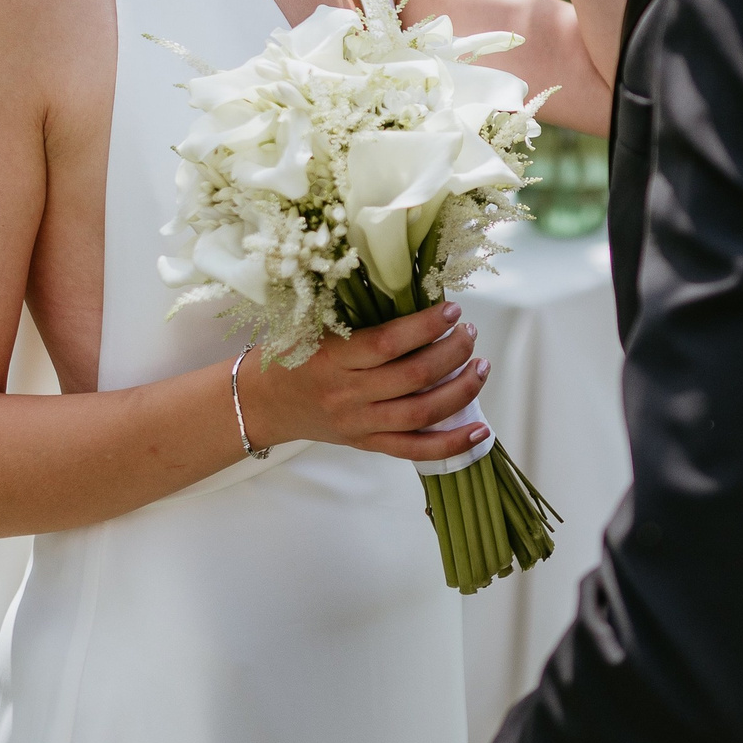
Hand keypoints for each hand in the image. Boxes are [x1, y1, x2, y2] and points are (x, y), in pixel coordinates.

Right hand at [234, 300, 488, 462]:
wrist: (261, 403)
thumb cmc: (291, 355)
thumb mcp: (315, 325)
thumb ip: (359, 315)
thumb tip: (415, 292)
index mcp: (334, 359)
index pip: (387, 344)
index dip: (425, 327)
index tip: (451, 311)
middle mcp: (348, 395)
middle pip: (413, 379)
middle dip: (452, 353)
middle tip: (470, 333)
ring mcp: (360, 424)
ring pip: (421, 414)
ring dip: (460, 390)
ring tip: (481, 367)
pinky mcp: (367, 444)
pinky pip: (414, 450)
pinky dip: (451, 443)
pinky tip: (480, 431)